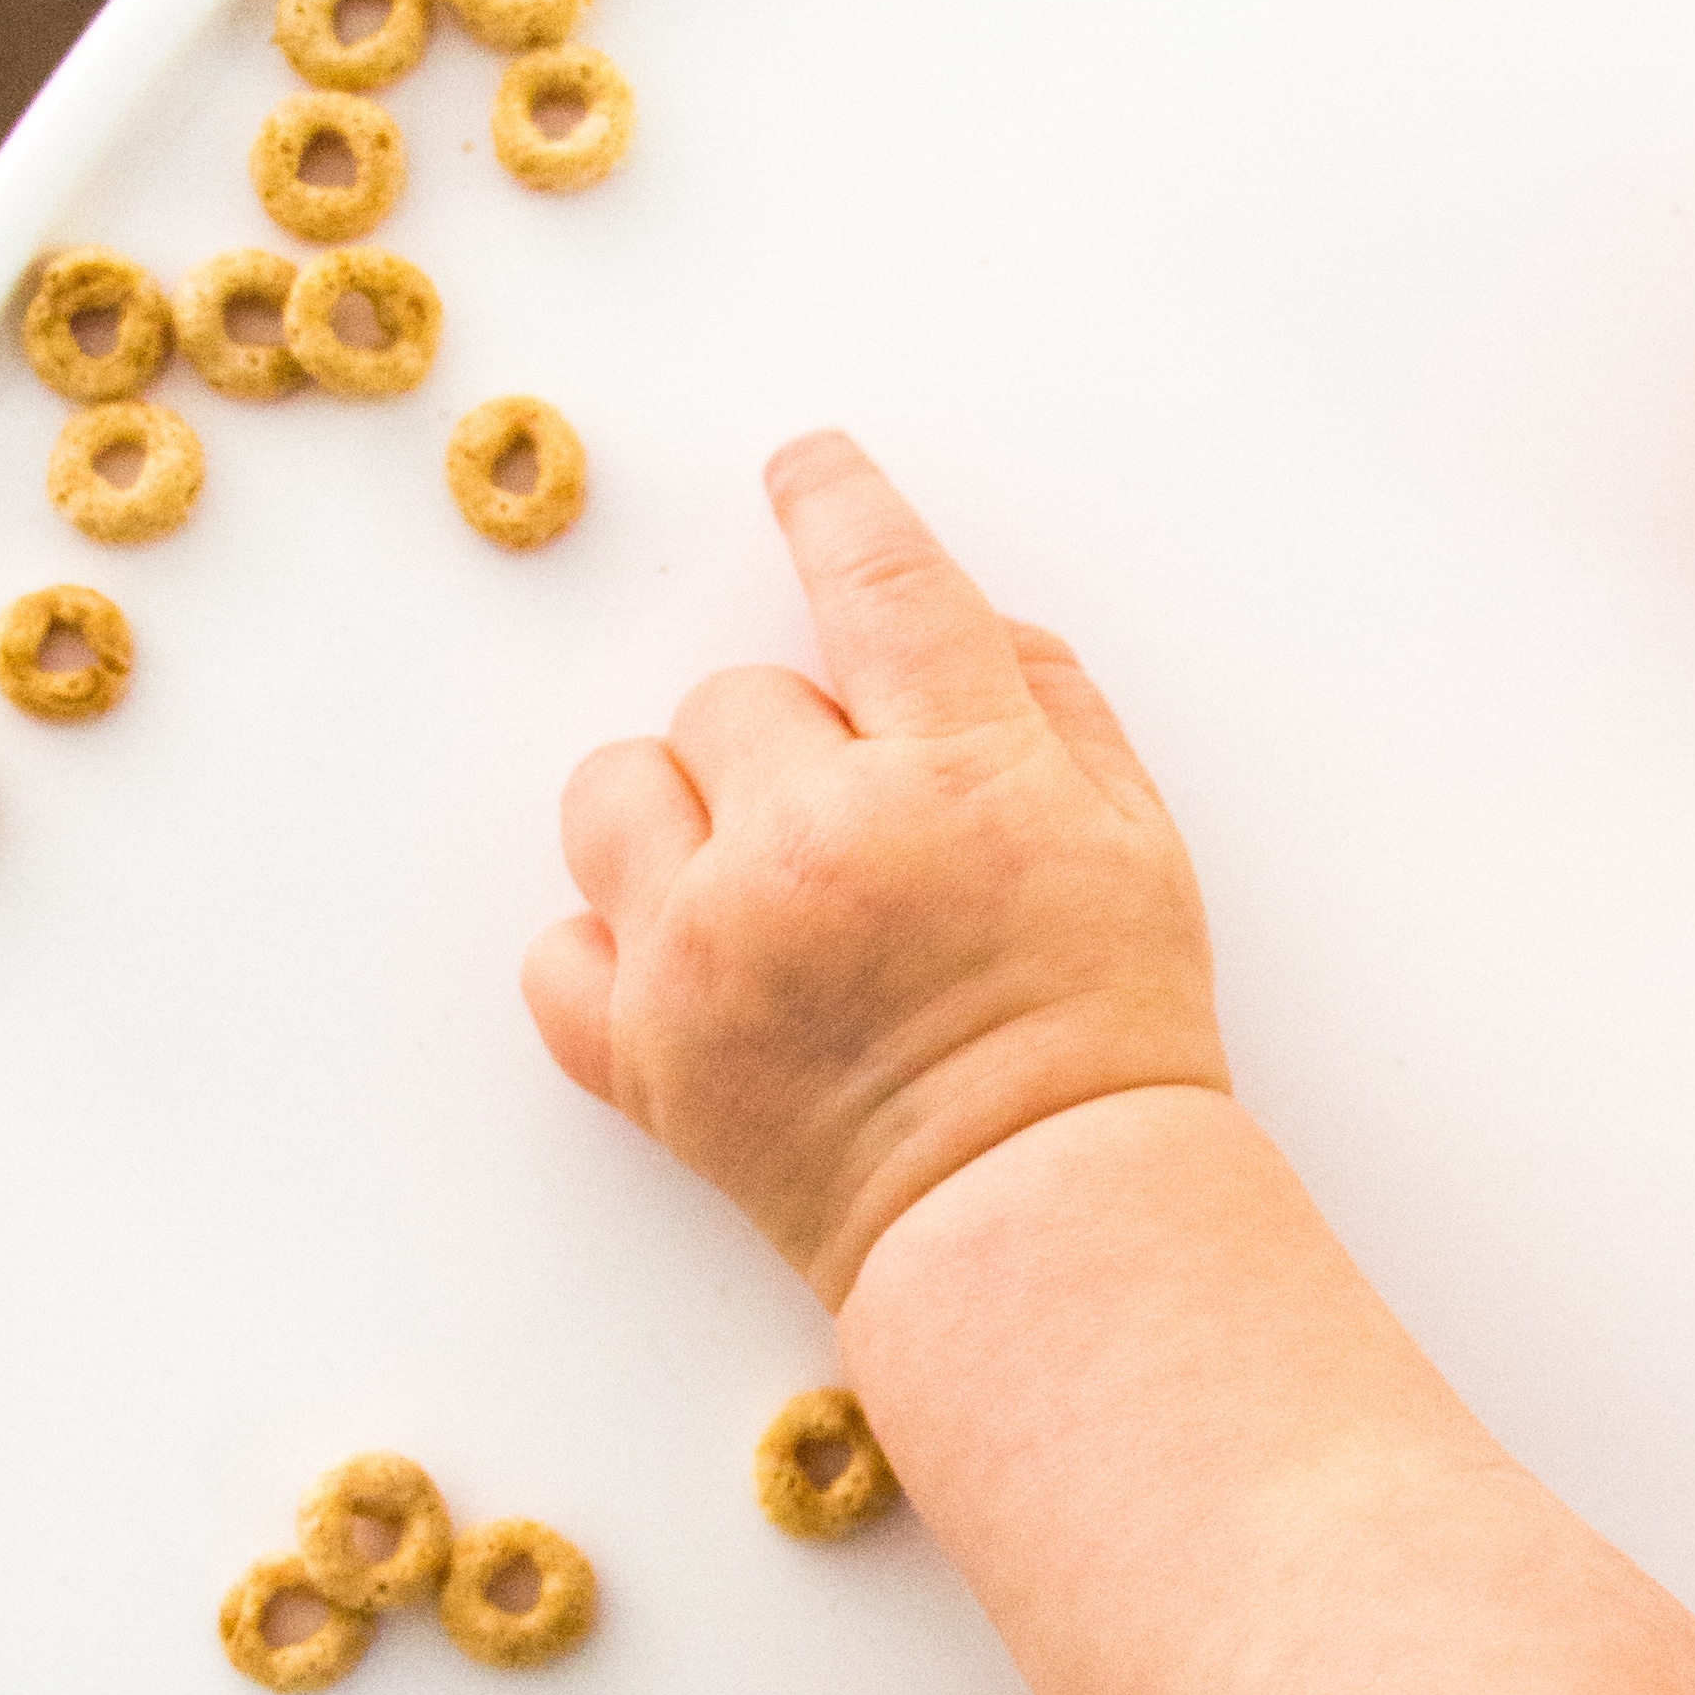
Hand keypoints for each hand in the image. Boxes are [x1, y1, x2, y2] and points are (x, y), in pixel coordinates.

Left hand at [522, 434, 1227, 1304]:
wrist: (1038, 1225)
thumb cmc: (1101, 1033)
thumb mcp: (1136, 839)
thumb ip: (1049, 702)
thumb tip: (958, 620)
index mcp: (954, 777)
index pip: (874, 579)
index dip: (835, 503)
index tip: (807, 469)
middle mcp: (812, 849)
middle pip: (730, 696)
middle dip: (791, 743)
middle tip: (865, 836)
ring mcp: (707, 954)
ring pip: (616, 790)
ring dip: (678, 818)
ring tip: (759, 889)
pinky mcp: (639, 1055)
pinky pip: (558, 942)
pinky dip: (612, 945)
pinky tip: (698, 970)